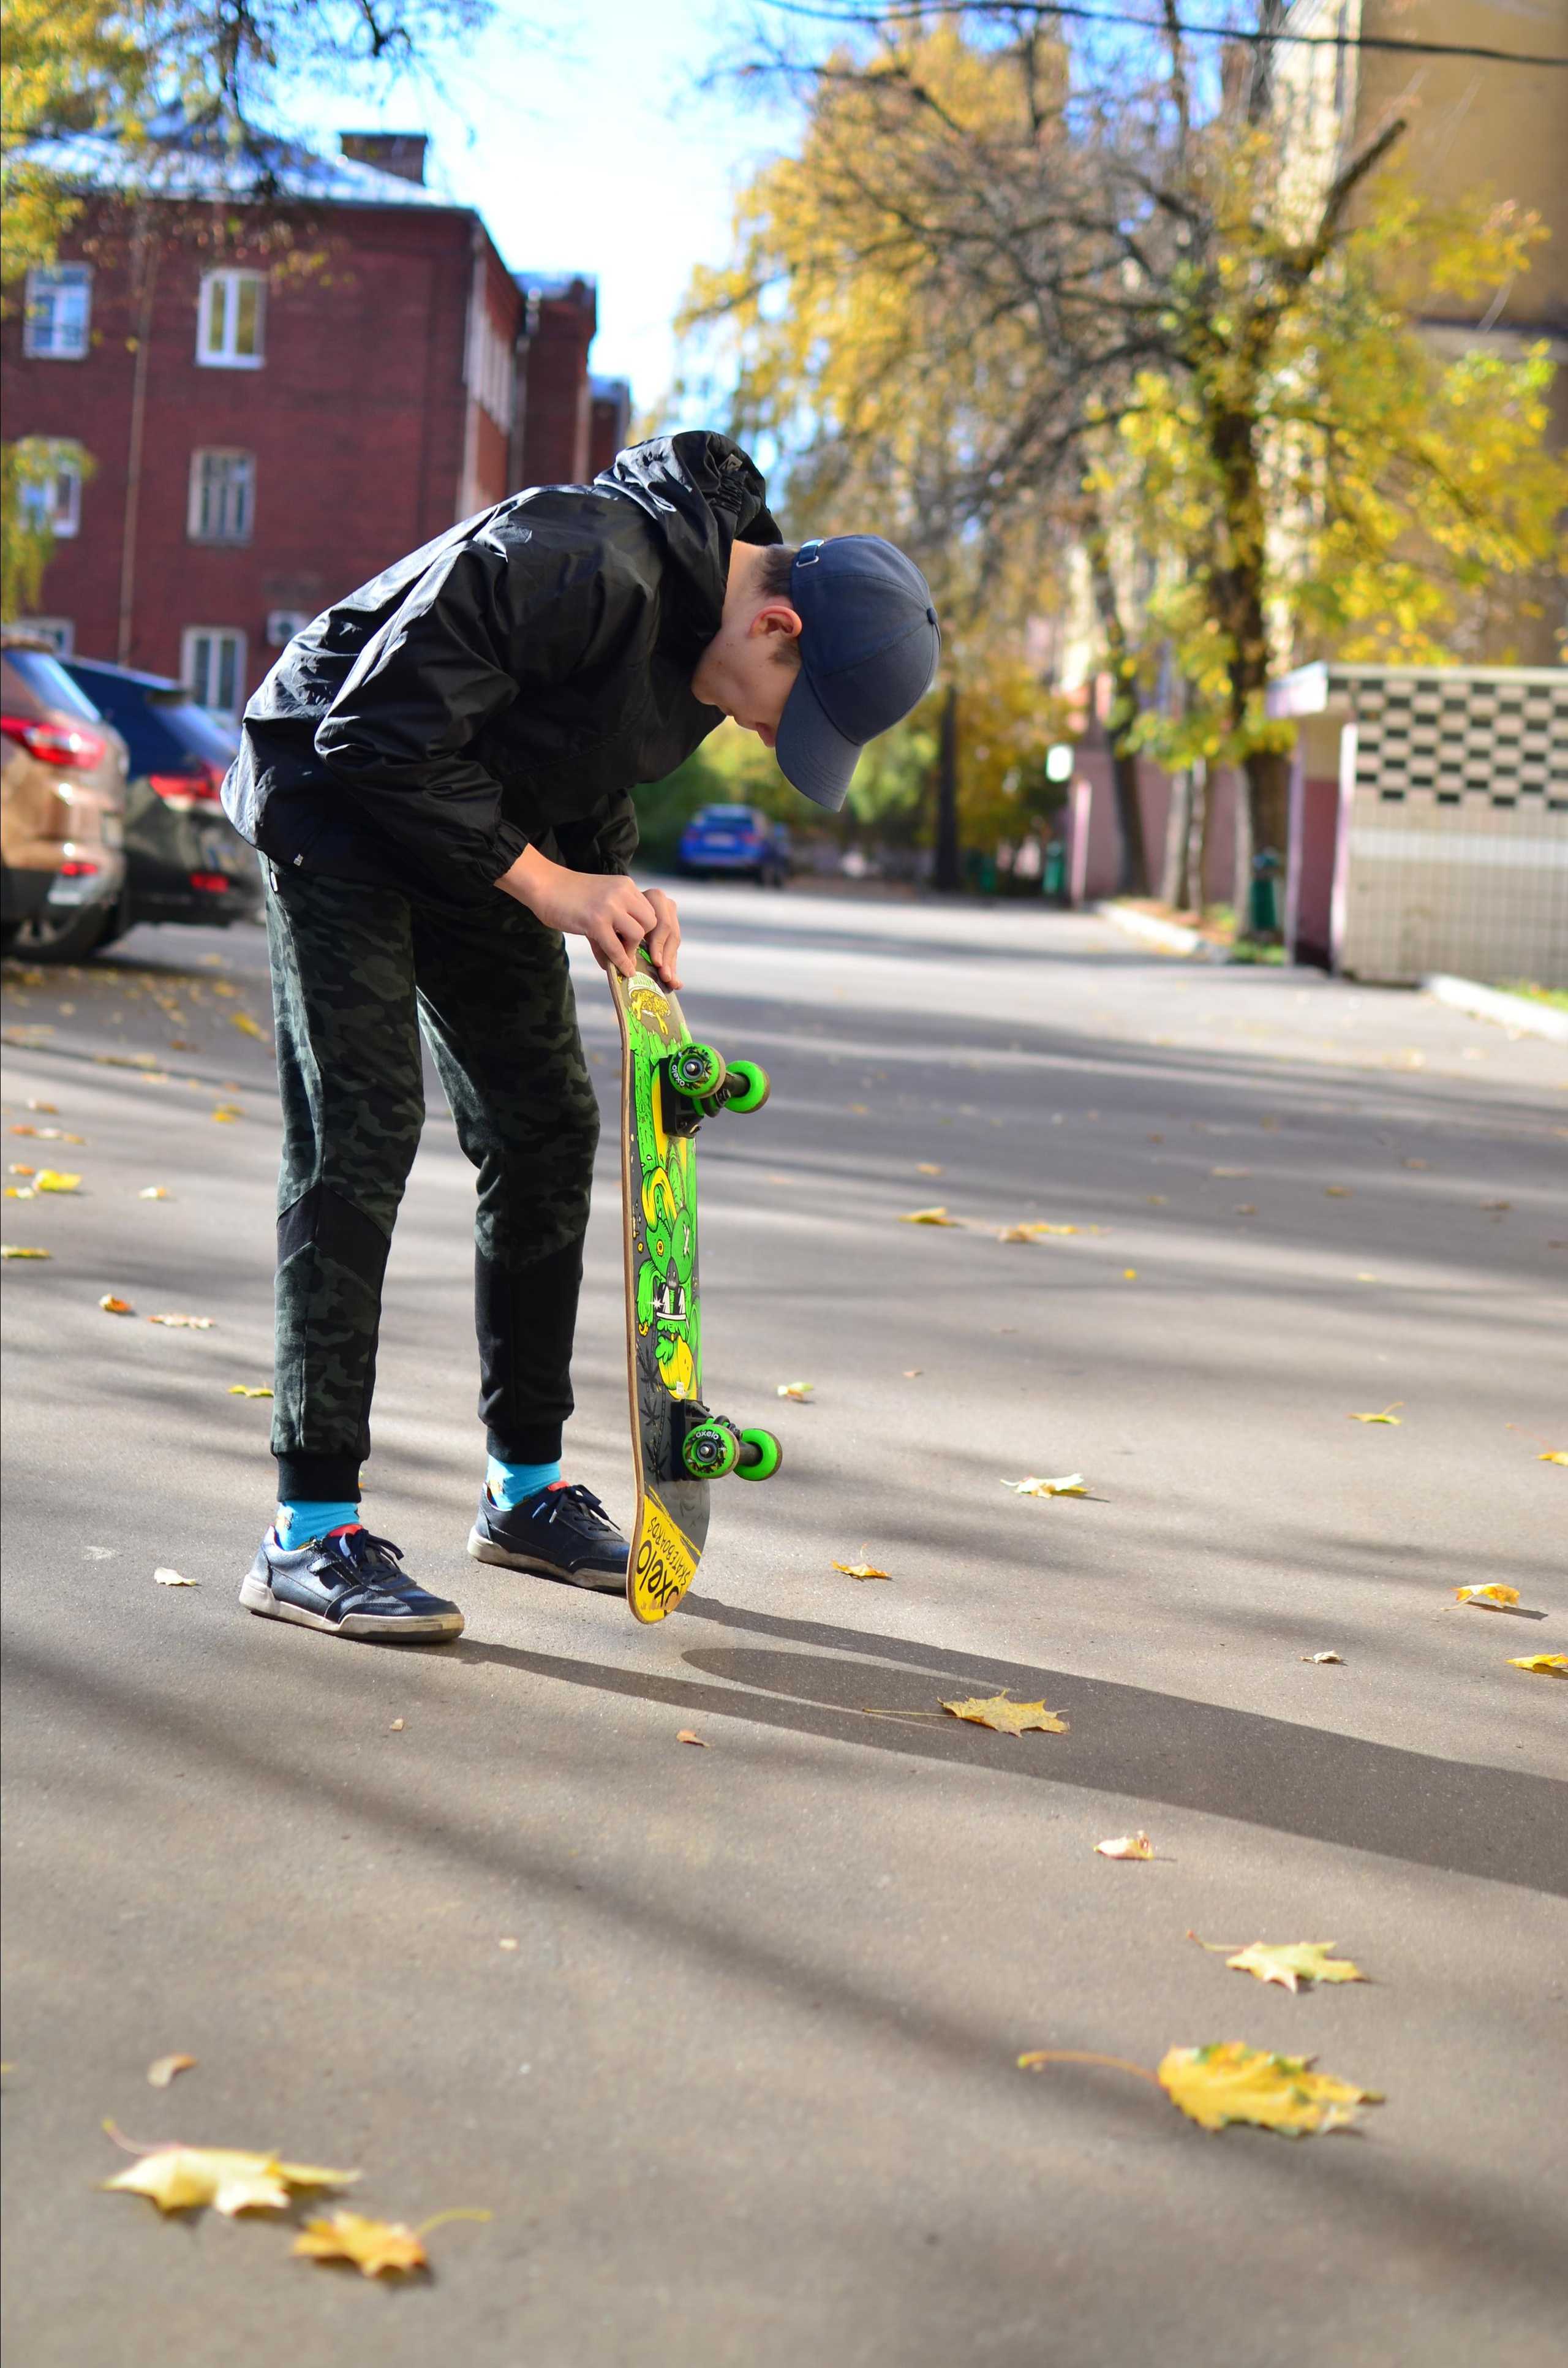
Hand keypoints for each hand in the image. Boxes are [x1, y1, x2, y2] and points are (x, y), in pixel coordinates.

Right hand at [495, 847, 678, 984]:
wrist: (544, 885)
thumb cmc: (569, 897)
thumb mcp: (599, 905)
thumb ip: (613, 928)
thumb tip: (623, 962)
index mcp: (626, 886)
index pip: (650, 910)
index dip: (646, 930)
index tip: (637, 942)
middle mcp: (622, 893)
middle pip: (650, 922)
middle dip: (643, 939)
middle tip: (629, 949)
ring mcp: (610, 906)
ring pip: (637, 934)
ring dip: (631, 949)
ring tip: (621, 956)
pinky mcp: (596, 921)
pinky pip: (616, 947)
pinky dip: (621, 962)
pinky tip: (621, 970)